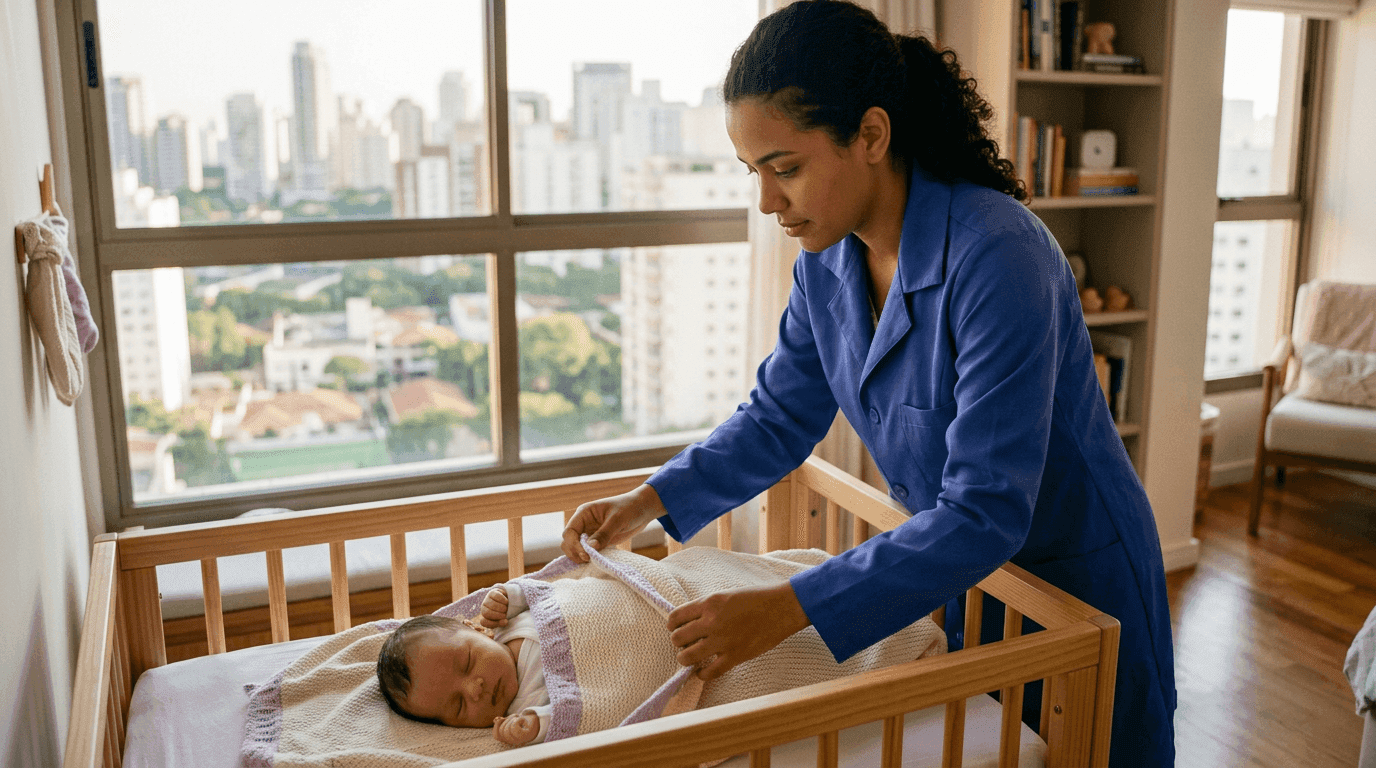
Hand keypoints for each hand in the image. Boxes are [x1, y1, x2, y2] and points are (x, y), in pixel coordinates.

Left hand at [479, 585, 508, 628]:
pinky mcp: (491, 592)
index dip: (494, 624)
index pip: (483, 622)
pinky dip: (504, 600)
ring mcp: (486, 600)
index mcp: (485, 617)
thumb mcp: (503, 620)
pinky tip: (506, 602)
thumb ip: (503, 623)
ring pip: (493, 605)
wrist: (507, 599)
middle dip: (499, 615)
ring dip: (503, 608)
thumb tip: (505, 621)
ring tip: (507, 608)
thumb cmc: (504, 612)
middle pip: (487, 613)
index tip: (505, 621)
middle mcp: (483, 608)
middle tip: (506, 614)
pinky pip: (497, 597)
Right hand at [492, 710, 540, 745]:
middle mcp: (515, 741)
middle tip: (515, 716)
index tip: (499, 718)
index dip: (496, 726)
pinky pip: (514, 729)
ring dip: (511, 719)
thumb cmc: (527, 719)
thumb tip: (495, 720)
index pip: (497, 736)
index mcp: (510, 738)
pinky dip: (517, 720)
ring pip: (507, 730)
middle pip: (502, 731)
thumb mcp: (514, 718)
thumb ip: (504, 720)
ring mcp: (521, 740)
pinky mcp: (526, 736)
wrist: (541, 717)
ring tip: (518, 717)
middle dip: (506, 720)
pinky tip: (522, 718)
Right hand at [561, 484, 666, 562]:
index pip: (569, 532)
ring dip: (581, 557)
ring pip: (576, 549)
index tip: (586, 555)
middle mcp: (584, 524)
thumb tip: (590, 548)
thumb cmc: (630, 508)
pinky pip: (589, 552)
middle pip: (568, 542)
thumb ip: (604, 534)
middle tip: (588, 560)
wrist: (643, 509)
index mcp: (584, 513)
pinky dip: (590, 558)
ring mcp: (590, 533)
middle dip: (575, 552)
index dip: (573, 545)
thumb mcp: (618, 519)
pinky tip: (598, 562)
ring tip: (593, 562)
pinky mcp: (598, 541)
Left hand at [667, 582, 811, 681]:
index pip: (675, 617)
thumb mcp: (726, 595)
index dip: (672, 625)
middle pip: (677, 638)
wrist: (781, 608)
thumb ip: (707, 607)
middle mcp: (712, 622)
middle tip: (686, 644)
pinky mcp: (735, 656)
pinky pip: (709, 673)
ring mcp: (722, 641)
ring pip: (687, 657)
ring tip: (691, 658)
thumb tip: (690, 621)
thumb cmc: (756, 598)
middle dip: (678, 642)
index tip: (676, 629)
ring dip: (685, 659)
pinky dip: (702, 675)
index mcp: (709, 603)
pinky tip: (703, 671)